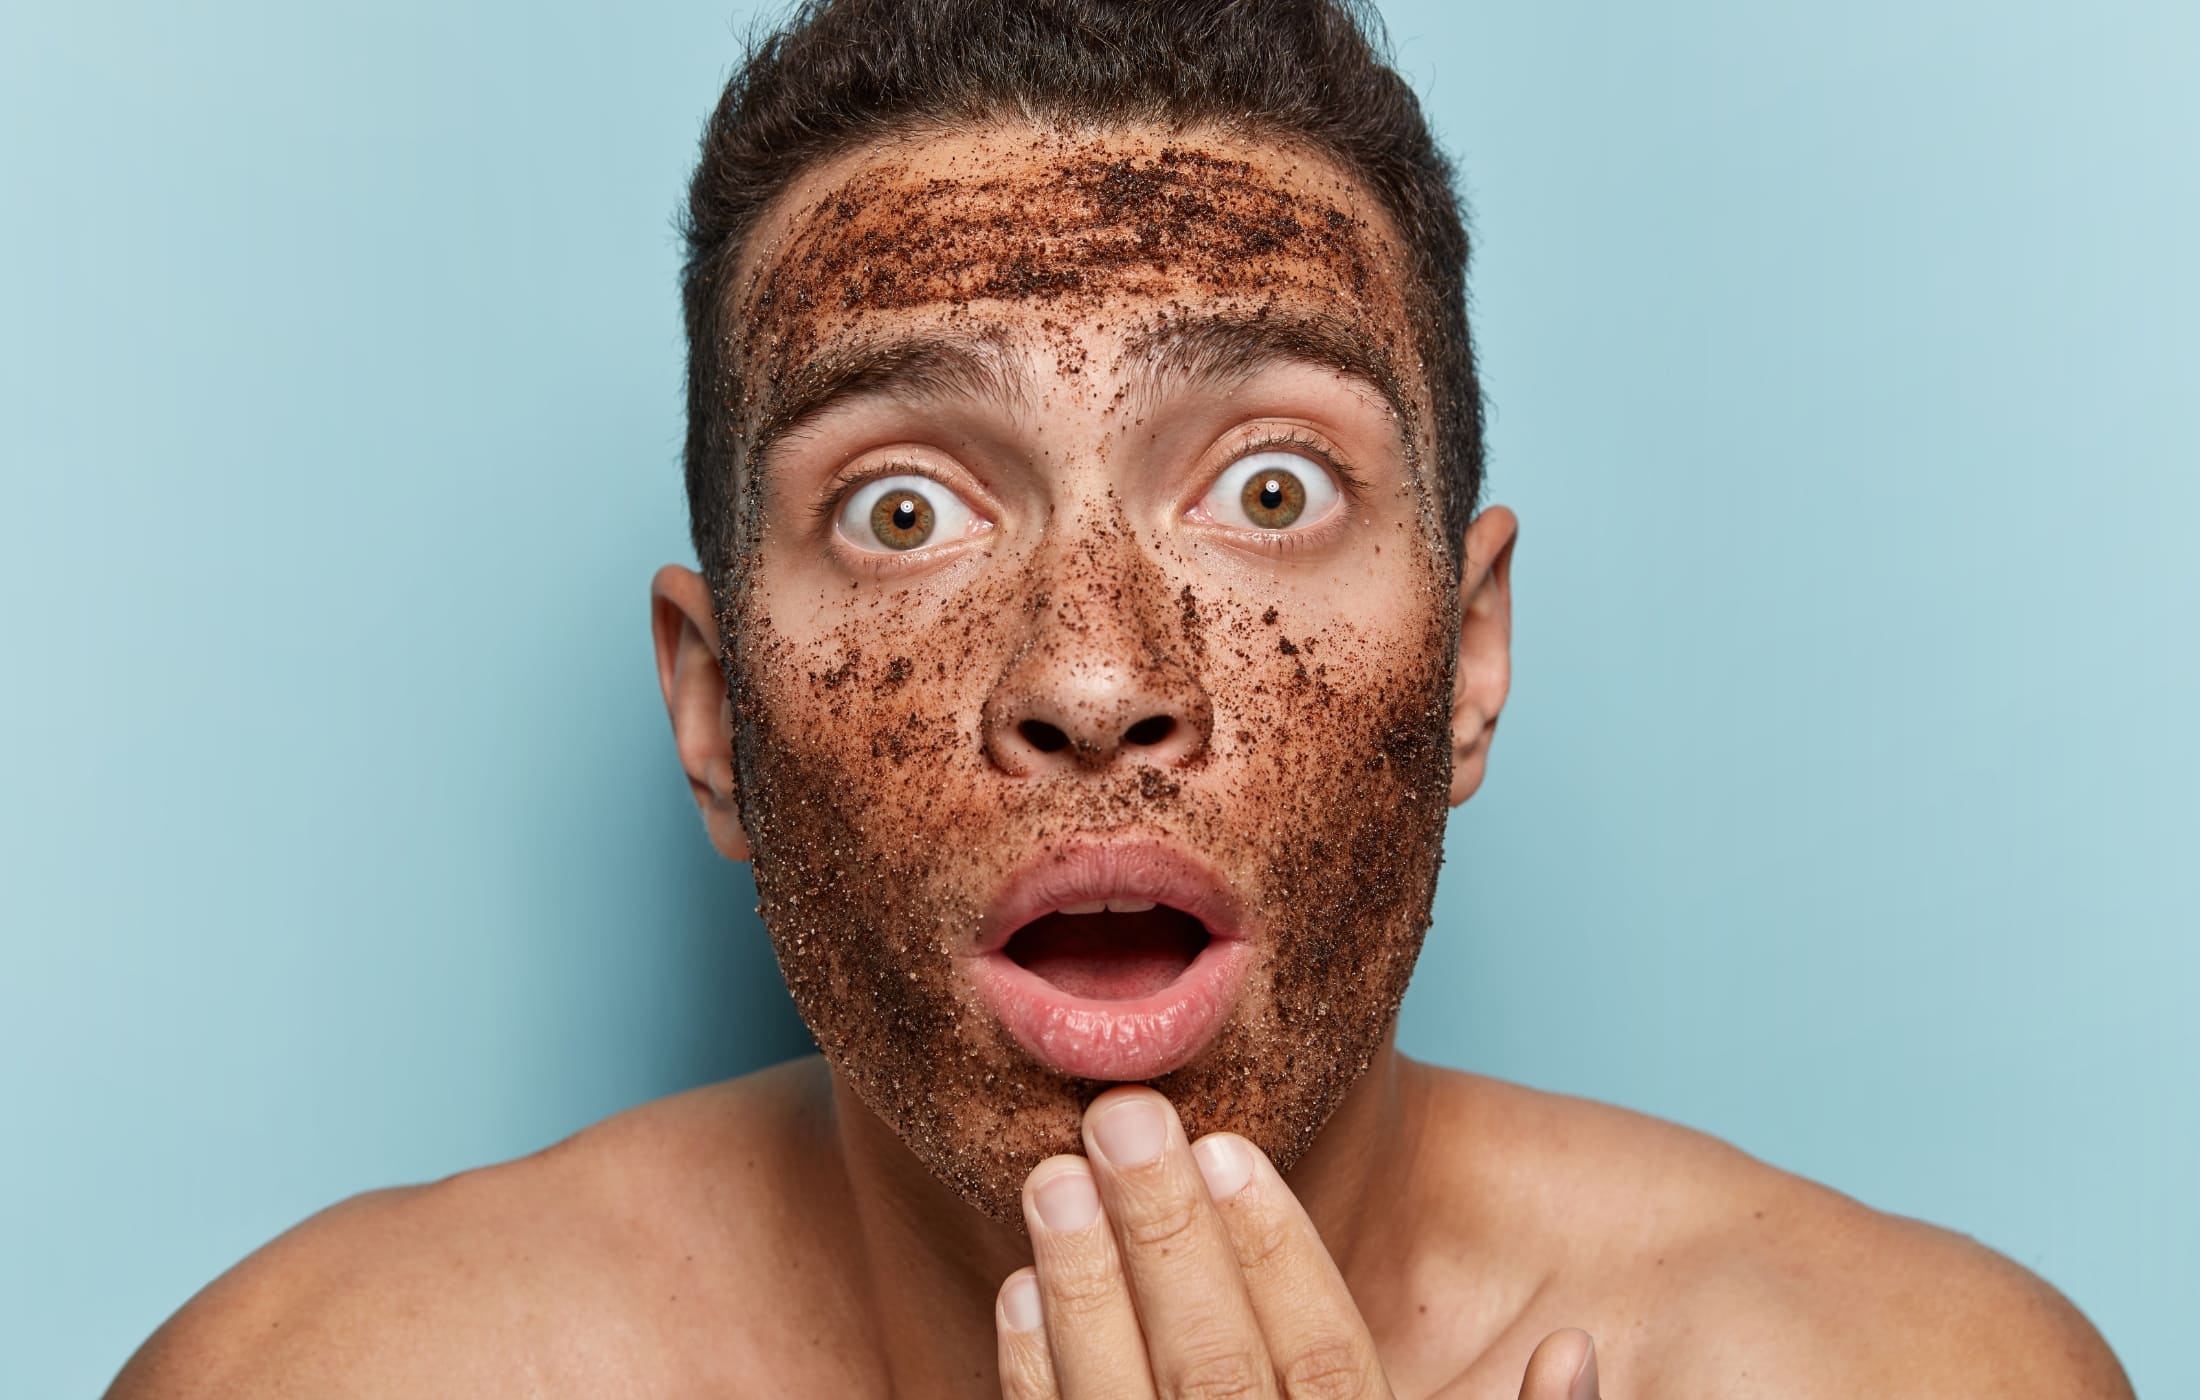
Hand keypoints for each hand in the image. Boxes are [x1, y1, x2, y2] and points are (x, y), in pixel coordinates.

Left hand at [992, 1087, 1602, 1398]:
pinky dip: (1034, 1386)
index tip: (1230, 1149)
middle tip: (1122, 1121)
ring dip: (1083, 1293)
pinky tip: (1017, 1296)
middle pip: (1214, 1374)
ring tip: (1054, 1180)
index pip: (1328, 1368)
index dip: (1278, 1255)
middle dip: (1164, 1239)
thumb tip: (1576, 1351)